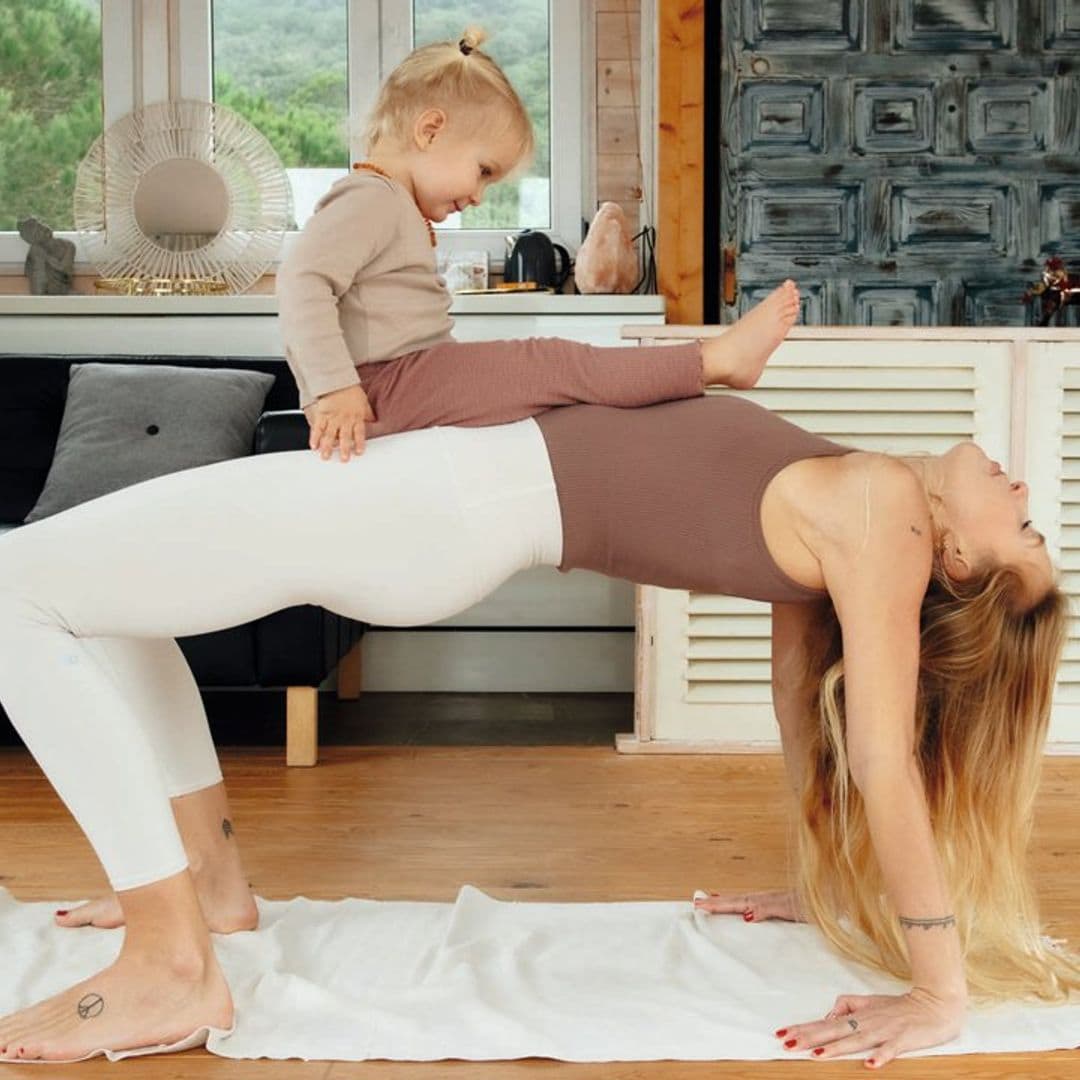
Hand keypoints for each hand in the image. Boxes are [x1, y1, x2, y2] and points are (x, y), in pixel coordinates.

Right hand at [305, 384, 375, 461]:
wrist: (337, 380)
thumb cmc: (351, 391)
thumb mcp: (364, 403)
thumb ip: (368, 415)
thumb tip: (375, 422)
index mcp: (356, 417)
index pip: (359, 433)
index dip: (359, 443)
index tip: (358, 452)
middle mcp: (344, 419)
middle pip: (344, 436)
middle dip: (344, 449)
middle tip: (344, 459)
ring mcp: (332, 417)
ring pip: (330, 434)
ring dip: (327, 446)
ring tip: (326, 456)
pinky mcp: (321, 414)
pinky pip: (317, 427)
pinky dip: (314, 437)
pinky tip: (313, 445)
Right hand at [693, 889, 804, 922]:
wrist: (830, 900)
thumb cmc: (811, 906)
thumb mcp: (788, 909)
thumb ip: (766, 909)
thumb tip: (745, 914)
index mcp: (762, 900)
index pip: (735, 903)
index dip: (717, 905)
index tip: (698, 905)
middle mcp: (763, 899)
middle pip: (734, 900)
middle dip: (716, 902)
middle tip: (696, 902)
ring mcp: (769, 902)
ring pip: (741, 901)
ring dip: (725, 902)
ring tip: (711, 902)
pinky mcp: (776, 907)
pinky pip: (750, 905)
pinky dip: (739, 906)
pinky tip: (741, 910)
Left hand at [775, 986, 965, 1067]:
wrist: (935, 1003)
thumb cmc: (901, 1007)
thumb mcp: (871, 1002)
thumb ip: (848, 1006)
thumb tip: (829, 1016)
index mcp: (858, 1015)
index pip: (825, 1023)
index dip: (803, 1028)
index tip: (782, 1034)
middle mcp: (867, 1022)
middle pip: (833, 1031)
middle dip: (810, 1038)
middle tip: (788, 1044)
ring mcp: (885, 1031)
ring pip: (857, 1041)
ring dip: (837, 1048)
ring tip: (818, 1055)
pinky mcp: (904, 1040)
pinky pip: (890, 1049)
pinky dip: (880, 1056)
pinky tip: (869, 1065)